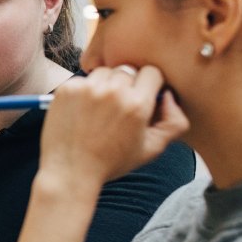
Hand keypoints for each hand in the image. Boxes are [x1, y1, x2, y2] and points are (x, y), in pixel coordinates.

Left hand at [38, 64, 188, 190]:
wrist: (70, 171)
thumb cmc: (111, 163)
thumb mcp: (152, 149)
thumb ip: (174, 122)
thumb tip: (169, 96)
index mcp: (137, 104)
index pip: (152, 72)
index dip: (150, 85)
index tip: (143, 97)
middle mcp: (113, 92)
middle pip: (128, 70)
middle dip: (127, 86)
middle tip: (119, 109)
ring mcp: (88, 88)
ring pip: (106, 72)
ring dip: (106, 85)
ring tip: (100, 111)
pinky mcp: (67, 89)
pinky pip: (83, 80)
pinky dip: (85, 92)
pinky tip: (83, 113)